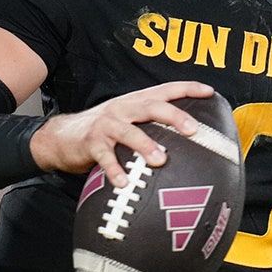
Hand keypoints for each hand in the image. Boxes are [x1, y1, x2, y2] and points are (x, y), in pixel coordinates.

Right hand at [29, 81, 213, 186]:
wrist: (62, 136)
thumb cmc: (106, 130)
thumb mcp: (131, 120)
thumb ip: (154, 125)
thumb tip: (190, 139)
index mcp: (137, 101)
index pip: (166, 90)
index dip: (188, 88)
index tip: (210, 91)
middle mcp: (124, 108)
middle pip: (152, 107)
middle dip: (174, 116)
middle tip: (193, 130)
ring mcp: (107, 124)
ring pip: (129, 132)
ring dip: (145, 145)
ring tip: (160, 160)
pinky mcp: (91, 143)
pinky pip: (104, 157)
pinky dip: (114, 170)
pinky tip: (124, 182)